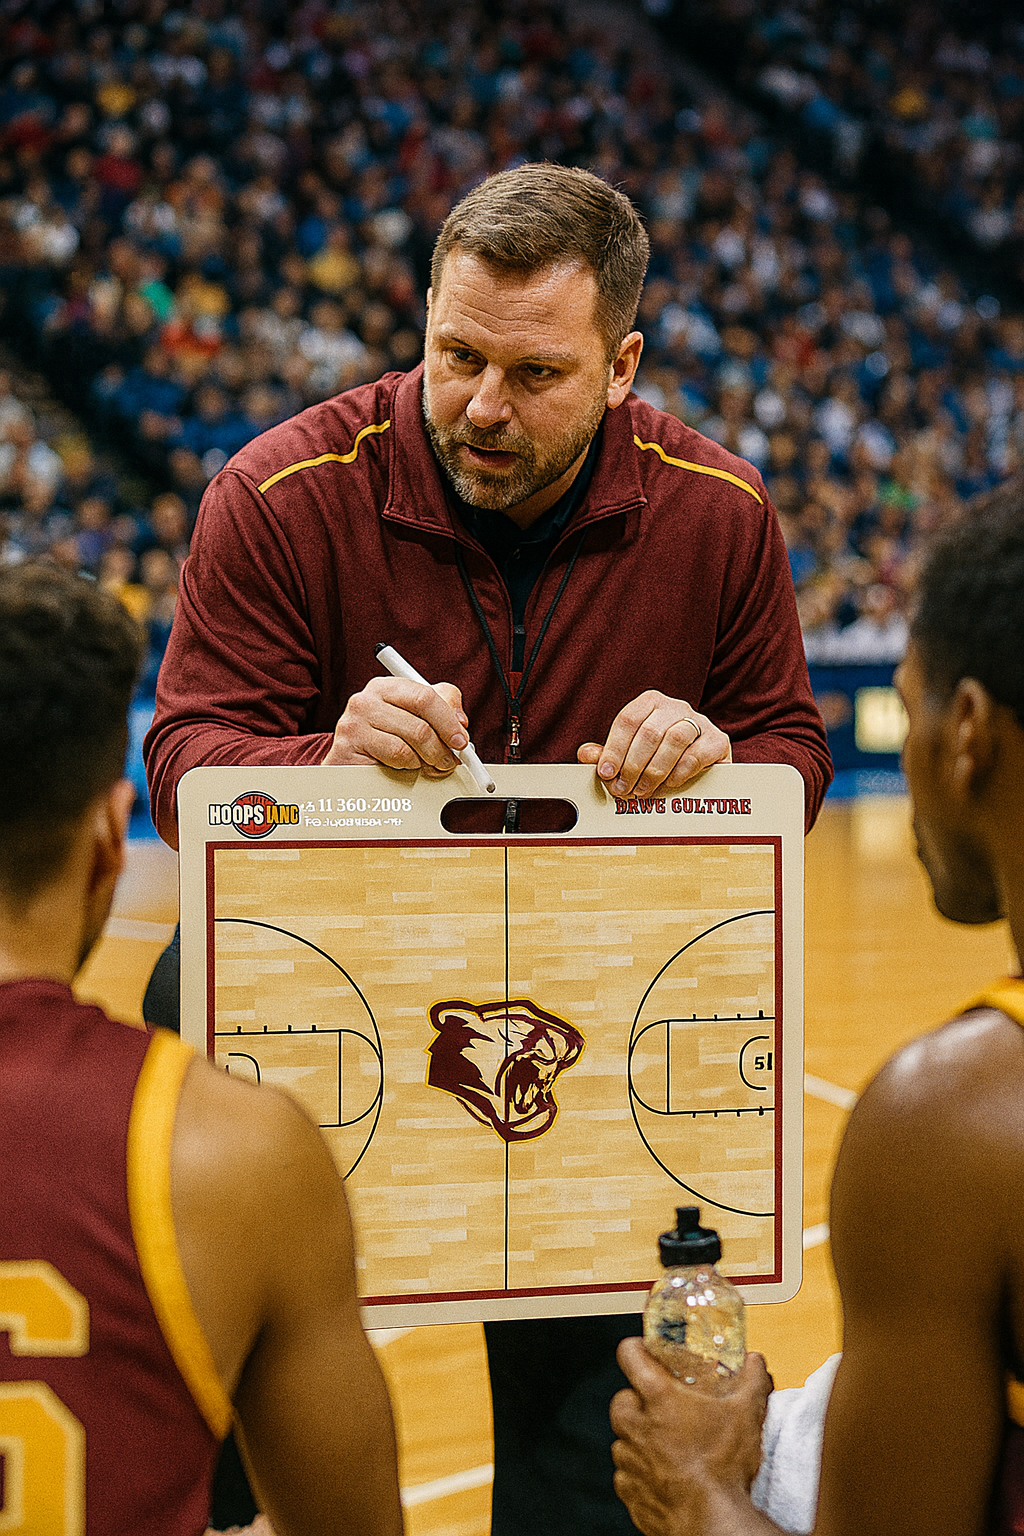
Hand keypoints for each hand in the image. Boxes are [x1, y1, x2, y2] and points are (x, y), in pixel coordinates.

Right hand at [322, 677, 468, 775]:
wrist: (351, 761)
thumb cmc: (387, 739)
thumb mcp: (416, 718)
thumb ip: (442, 709)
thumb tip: (460, 722)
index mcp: (385, 687)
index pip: (425, 696)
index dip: (448, 721)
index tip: (460, 740)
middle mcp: (365, 700)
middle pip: (420, 725)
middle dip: (441, 749)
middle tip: (449, 761)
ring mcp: (352, 724)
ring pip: (407, 747)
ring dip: (423, 762)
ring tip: (422, 764)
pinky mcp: (347, 749)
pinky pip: (391, 761)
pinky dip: (404, 768)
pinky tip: (400, 766)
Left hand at [578, 693, 730, 798]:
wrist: (701, 767)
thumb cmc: (658, 758)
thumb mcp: (630, 754)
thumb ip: (608, 754)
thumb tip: (585, 754)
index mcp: (651, 702)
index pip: (628, 719)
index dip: (613, 748)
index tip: (606, 773)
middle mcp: (676, 707)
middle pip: (650, 732)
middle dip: (632, 765)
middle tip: (624, 789)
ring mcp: (700, 721)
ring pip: (674, 740)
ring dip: (654, 771)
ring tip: (643, 791)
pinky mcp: (718, 740)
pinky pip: (696, 754)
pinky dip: (679, 772)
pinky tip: (669, 783)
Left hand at [610, 1339, 771, 1535]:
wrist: (712, 1524)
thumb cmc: (724, 1469)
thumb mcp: (747, 1414)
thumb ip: (751, 1381)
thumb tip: (754, 1363)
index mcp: (657, 1398)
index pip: (629, 1354)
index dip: (636, 1349)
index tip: (645, 1351)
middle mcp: (636, 1426)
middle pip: (622, 1399)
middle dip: (638, 1400)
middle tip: (663, 1407)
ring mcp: (630, 1461)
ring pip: (623, 1439)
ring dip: (639, 1439)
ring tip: (669, 1445)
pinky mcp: (630, 1492)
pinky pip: (627, 1476)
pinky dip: (641, 1473)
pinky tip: (665, 1476)